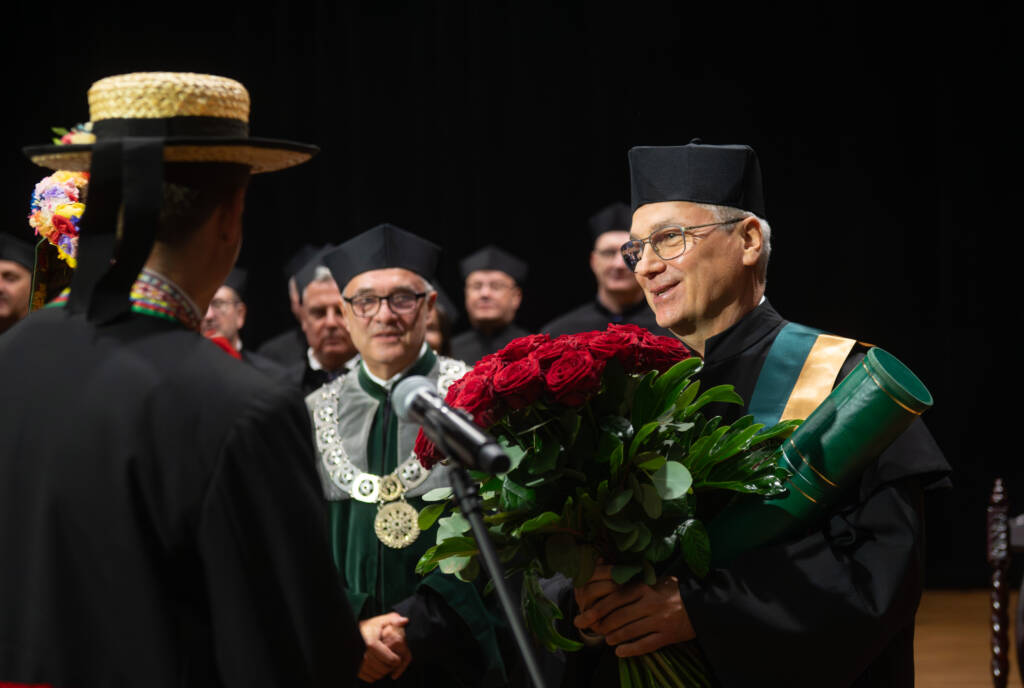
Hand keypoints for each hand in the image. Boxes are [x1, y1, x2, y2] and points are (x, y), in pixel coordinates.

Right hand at [357, 612, 409, 681]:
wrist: (348, 633)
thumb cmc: (367, 628)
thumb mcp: (379, 621)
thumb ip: (393, 619)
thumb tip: (405, 620)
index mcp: (372, 643)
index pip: (390, 659)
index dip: (397, 660)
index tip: (398, 658)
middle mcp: (363, 655)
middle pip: (384, 669)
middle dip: (391, 667)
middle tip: (392, 662)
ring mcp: (358, 663)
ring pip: (377, 675)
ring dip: (383, 672)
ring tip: (385, 664)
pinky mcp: (355, 669)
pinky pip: (369, 678)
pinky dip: (375, 675)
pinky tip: (377, 667)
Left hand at [574, 566, 694, 656]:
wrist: (701, 606)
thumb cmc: (672, 592)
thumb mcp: (655, 581)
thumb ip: (634, 581)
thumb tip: (607, 574)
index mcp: (646, 588)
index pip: (616, 597)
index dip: (600, 607)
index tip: (589, 613)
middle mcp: (651, 604)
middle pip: (620, 616)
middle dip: (603, 624)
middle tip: (593, 628)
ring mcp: (659, 621)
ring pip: (630, 631)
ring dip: (615, 636)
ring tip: (607, 639)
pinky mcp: (667, 636)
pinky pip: (645, 645)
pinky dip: (631, 649)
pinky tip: (619, 652)